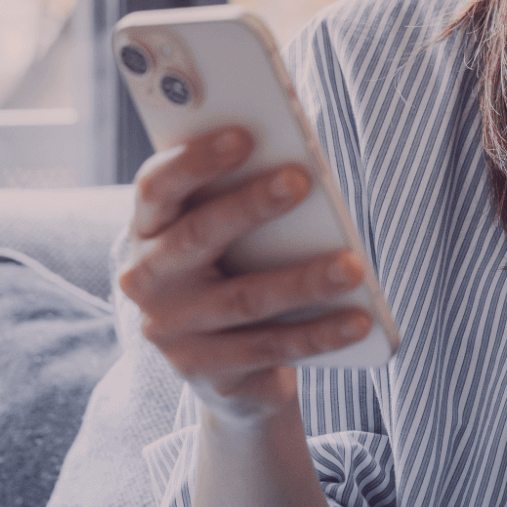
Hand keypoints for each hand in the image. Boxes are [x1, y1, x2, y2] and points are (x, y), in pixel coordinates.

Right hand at [118, 127, 372, 423]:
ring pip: (243, 300)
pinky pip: (269, 349)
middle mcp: (147, 280)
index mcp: (148, 228)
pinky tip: (358, 320)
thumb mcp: (225, 230)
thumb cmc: (233, 265)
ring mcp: (172, 332)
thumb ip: (240, 193)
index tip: (243, 134)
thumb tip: (297, 158)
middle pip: (196, 237)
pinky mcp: (206, 372)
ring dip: (302, 281)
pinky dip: (318, 334)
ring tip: (352, 265)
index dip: (195, 159)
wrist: (223, 364)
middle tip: (300, 180)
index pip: (156, 186)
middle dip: (250, 206)